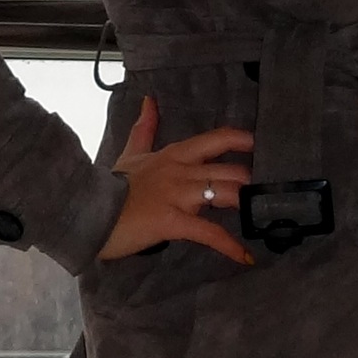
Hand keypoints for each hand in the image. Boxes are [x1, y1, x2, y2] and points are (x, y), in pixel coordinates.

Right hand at [98, 95, 255, 264]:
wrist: (89, 212)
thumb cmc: (113, 186)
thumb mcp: (131, 152)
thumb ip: (145, 128)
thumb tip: (150, 100)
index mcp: (175, 155)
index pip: (215, 140)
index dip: (242, 141)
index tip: (261, 145)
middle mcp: (182, 171)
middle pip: (230, 170)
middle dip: (252, 182)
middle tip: (269, 193)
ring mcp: (178, 195)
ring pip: (225, 193)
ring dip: (247, 206)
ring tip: (263, 217)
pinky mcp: (173, 221)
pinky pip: (208, 232)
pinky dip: (229, 245)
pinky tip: (245, 256)